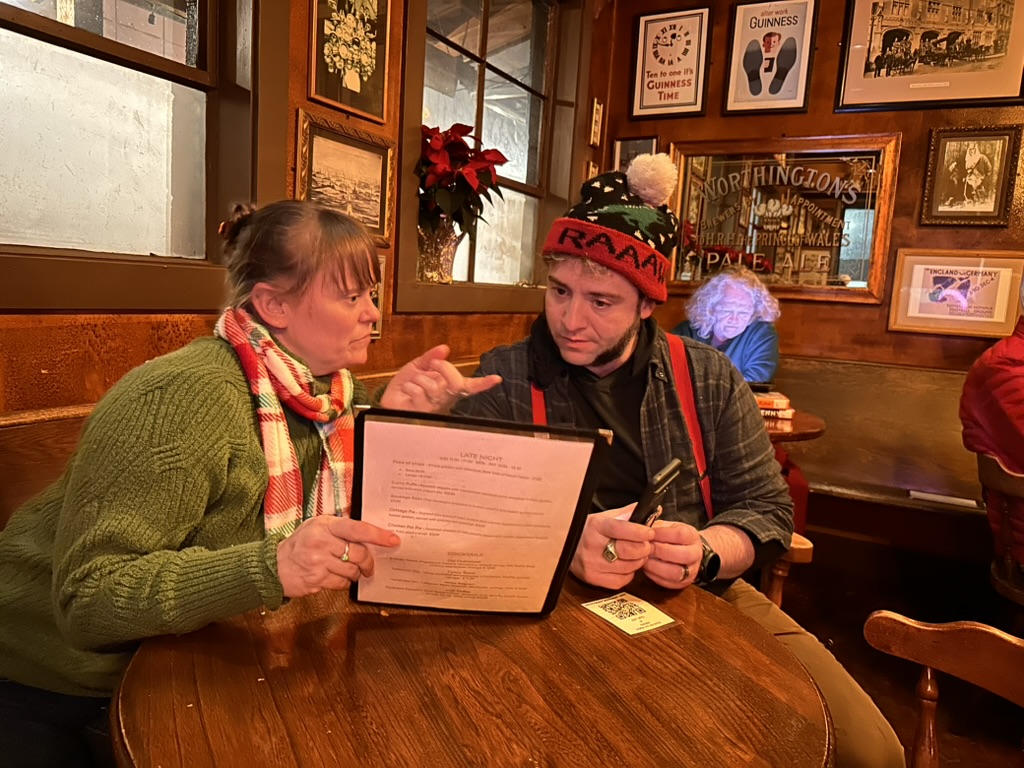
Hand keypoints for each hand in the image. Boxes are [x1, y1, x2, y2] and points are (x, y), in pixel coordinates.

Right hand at [276, 516, 399, 598]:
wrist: (275, 565)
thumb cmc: (300, 544)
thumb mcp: (317, 526)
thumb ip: (340, 528)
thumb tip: (369, 535)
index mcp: (325, 525)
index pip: (357, 529)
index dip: (378, 535)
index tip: (392, 539)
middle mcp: (321, 542)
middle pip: (359, 553)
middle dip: (368, 562)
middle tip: (369, 565)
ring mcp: (318, 562)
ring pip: (353, 571)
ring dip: (356, 573)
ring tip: (349, 569)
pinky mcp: (317, 580)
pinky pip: (342, 583)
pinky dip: (345, 582)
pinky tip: (336, 576)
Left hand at [380, 344, 501, 412]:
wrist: (388, 401)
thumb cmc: (406, 388)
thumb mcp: (418, 366)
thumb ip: (431, 357)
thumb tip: (445, 348)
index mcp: (448, 387)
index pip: (470, 386)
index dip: (484, 383)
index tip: (496, 378)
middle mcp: (444, 398)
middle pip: (456, 384)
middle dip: (445, 368)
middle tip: (434, 364)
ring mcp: (433, 406)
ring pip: (434, 387)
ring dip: (421, 378)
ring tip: (415, 381)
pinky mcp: (420, 411)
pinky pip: (418, 392)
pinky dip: (410, 386)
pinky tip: (408, 391)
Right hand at [570, 506, 655, 589]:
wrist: (565, 546)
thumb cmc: (588, 531)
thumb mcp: (604, 517)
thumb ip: (626, 514)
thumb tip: (649, 511)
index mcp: (596, 526)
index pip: (622, 529)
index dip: (640, 532)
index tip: (649, 533)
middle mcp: (592, 545)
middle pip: (628, 550)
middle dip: (644, 548)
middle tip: (647, 545)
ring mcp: (592, 563)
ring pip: (627, 567)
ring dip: (638, 561)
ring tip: (637, 555)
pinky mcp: (593, 578)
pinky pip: (621, 580)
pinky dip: (629, 574)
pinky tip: (626, 566)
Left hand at [641, 521, 701, 589]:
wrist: (687, 550)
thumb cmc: (672, 536)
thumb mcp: (668, 526)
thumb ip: (657, 527)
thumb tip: (640, 529)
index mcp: (692, 536)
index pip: (679, 535)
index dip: (661, 534)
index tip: (647, 534)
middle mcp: (696, 554)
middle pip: (681, 555)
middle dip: (659, 551)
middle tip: (645, 548)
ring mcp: (691, 571)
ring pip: (675, 572)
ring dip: (656, 566)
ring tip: (644, 559)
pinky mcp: (683, 583)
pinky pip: (668, 583)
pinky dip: (654, 575)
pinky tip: (646, 568)